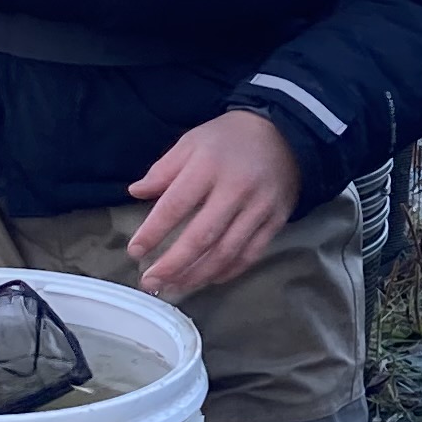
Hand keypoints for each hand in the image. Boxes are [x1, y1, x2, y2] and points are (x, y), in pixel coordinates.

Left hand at [128, 109, 301, 296]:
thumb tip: (135, 192)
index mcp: (209, 167)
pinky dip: (228, 271)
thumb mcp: (192, 142)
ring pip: (226, 252)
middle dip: (173, 264)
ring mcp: (259, 208)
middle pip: (201, 237)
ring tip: (174, 287)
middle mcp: (236, 190)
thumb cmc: (229, 139)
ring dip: (197, 275)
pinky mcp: (277, 221)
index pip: (175, 205)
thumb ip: (163, 169)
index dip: (153, 232)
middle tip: (150, 281)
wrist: (286, 135)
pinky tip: (208, 279)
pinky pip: (251, 254)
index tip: (135, 251)